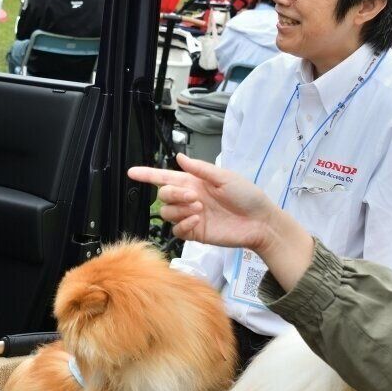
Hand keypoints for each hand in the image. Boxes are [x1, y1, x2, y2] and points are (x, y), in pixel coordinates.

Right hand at [129, 154, 316, 290]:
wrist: (260, 222)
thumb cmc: (247, 196)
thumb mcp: (225, 177)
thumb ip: (200, 169)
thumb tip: (179, 157)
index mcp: (194, 181)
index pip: (165, 177)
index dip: (147, 174)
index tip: (131, 172)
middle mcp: (189, 198)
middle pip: (163, 195)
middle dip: (173, 194)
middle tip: (194, 197)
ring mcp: (191, 216)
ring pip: (167, 213)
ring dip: (179, 210)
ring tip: (199, 210)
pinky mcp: (195, 233)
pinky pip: (176, 230)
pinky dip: (183, 225)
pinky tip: (197, 222)